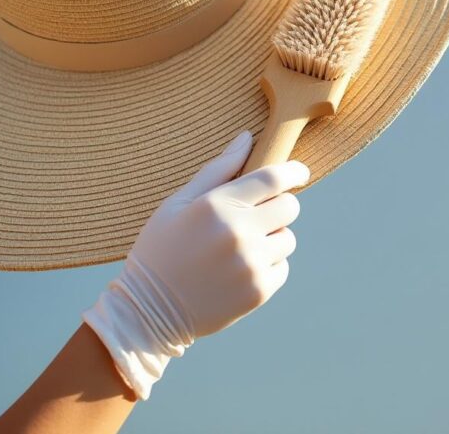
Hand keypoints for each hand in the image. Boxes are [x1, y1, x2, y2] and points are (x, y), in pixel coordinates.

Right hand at [81, 130, 309, 399]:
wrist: (148, 311)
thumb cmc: (161, 249)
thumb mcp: (177, 203)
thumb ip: (217, 170)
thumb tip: (247, 137)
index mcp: (218, 206)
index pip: (274, 179)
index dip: (294, 172)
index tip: (300, 172)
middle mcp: (239, 233)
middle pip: (290, 207)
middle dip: (279, 206)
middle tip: (258, 216)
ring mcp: (251, 264)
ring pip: (288, 238)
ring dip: (273, 238)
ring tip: (241, 248)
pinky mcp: (259, 291)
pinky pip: (283, 267)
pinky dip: (268, 265)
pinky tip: (239, 270)